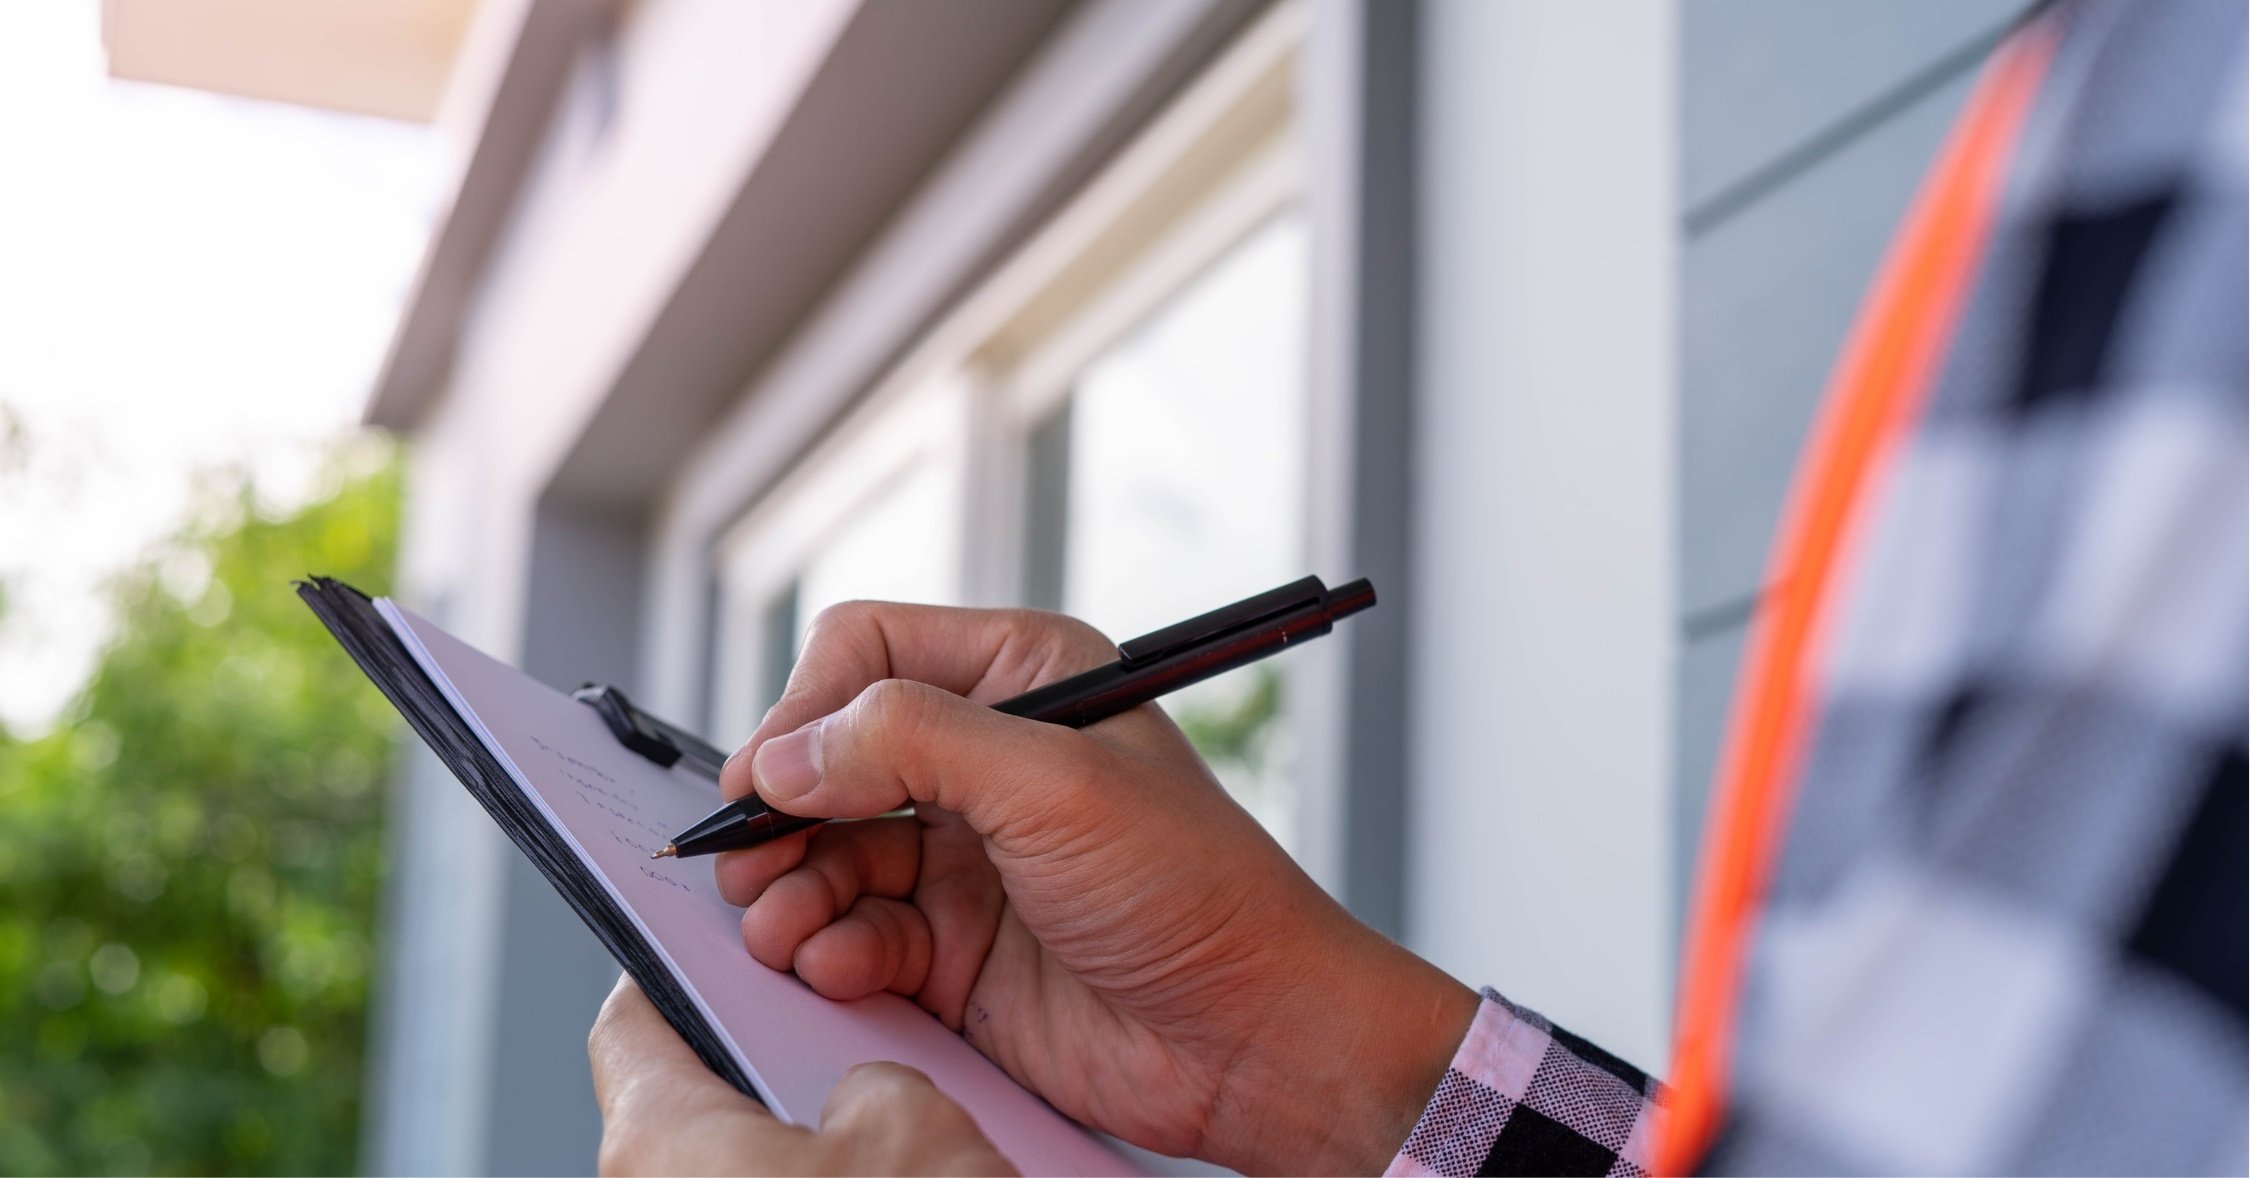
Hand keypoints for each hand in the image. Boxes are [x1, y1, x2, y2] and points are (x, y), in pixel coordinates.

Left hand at [589, 974, 1017, 1175]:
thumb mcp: (915, 1119)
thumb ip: (866, 1077)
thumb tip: (861, 1099)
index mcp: (658, 1139)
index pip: (629, 1027)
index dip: (673, 977)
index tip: (706, 955)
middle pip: (688, 1112)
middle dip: (767, 1079)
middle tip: (839, 1053)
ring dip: (799, 1159)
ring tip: (888, 1147)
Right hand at [713, 602, 1475, 1173]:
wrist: (1253, 1039)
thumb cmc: (1197, 890)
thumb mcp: (1056, 785)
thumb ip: (913, 744)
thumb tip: (788, 753)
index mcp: (1023, 678)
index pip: (868, 652)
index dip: (806, 708)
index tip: (768, 776)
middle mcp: (985, 760)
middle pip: (827, 758)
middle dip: (780, 810)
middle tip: (747, 859)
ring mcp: (964, 858)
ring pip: (826, 852)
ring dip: (789, 889)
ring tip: (783, 926)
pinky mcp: (951, 949)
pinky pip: (851, 934)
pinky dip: (827, 950)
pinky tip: (837, 967)